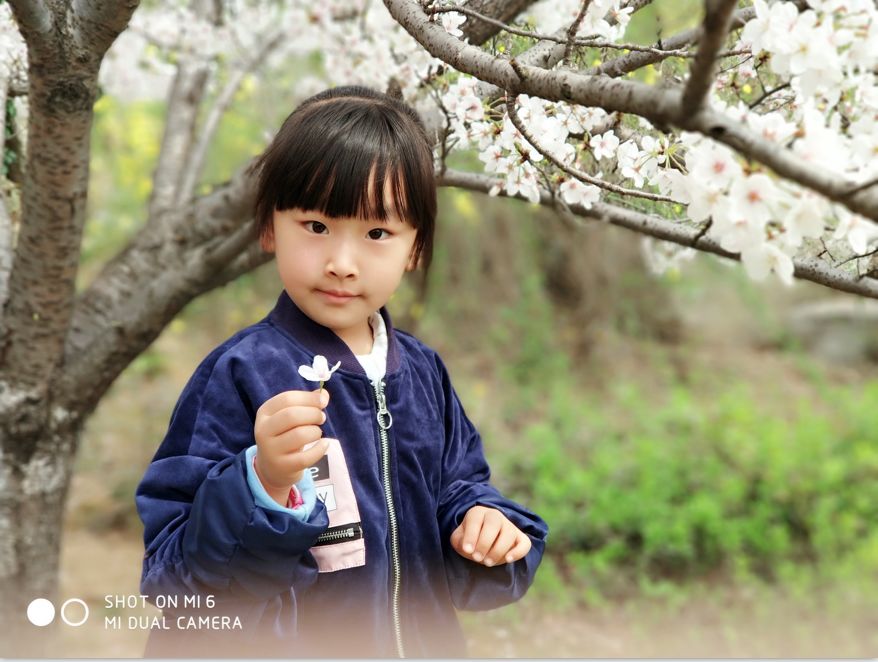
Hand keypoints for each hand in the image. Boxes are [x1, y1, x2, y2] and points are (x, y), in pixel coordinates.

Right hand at [253, 388, 329, 504]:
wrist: (272, 467)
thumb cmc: (286, 434)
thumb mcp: (290, 417)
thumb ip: (307, 403)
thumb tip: (324, 394)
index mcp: (265, 412)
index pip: (287, 399)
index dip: (309, 398)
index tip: (323, 401)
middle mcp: (263, 430)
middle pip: (291, 415)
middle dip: (313, 414)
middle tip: (321, 418)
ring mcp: (271, 450)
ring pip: (299, 435)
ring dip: (316, 431)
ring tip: (317, 432)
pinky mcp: (282, 466)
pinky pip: (306, 457)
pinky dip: (320, 449)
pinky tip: (324, 444)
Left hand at [450, 505, 531, 566]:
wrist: (482, 542)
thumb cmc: (469, 540)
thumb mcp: (459, 540)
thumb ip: (460, 542)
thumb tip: (470, 549)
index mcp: (478, 513)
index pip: (476, 519)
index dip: (471, 535)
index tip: (467, 550)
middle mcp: (495, 516)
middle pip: (494, 523)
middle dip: (484, 543)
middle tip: (477, 558)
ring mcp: (509, 526)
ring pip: (509, 533)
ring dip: (498, 549)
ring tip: (487, 563)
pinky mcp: (520, 538)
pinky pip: (525, 543)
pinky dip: (518, 552)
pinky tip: (508, 560)